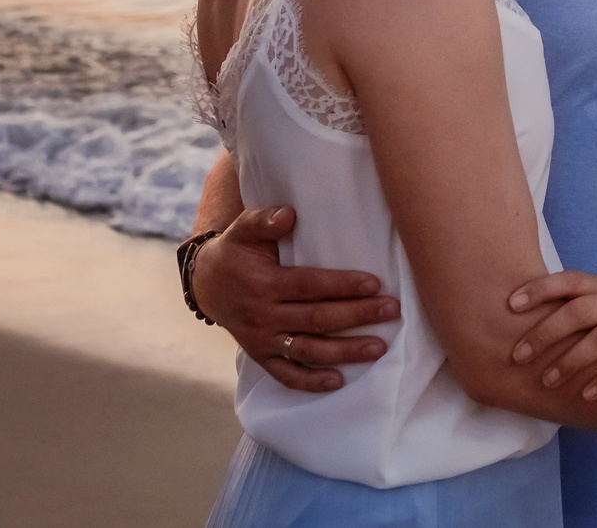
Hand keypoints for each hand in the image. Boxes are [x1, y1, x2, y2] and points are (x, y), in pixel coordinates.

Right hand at [191, 205, 402, 393]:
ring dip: (345, 352)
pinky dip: (311, 382)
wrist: (205, 284)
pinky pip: (286, 375)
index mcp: (264, 283)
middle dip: (357, 316)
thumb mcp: (242, 229)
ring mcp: (262, 340)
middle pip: (317, 320)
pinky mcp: (261, 356)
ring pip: (308, 351)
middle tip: (391, 310)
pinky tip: (339, 381)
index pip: (310, 286)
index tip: (374, 283)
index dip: (342, 286)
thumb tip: (289, 214)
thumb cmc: (235, 251)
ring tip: (379, 347)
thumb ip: (264, 220)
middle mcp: (264, 315)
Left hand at [504, 271, 596, 400]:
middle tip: (518, 355)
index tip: (510, 304)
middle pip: (578, 311)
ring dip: (571, 361)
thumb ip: (589, 302)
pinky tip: (589, 396)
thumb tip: (541, 316)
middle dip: (544, 333)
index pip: (570, 280)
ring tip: (548, 381)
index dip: (539, 289)